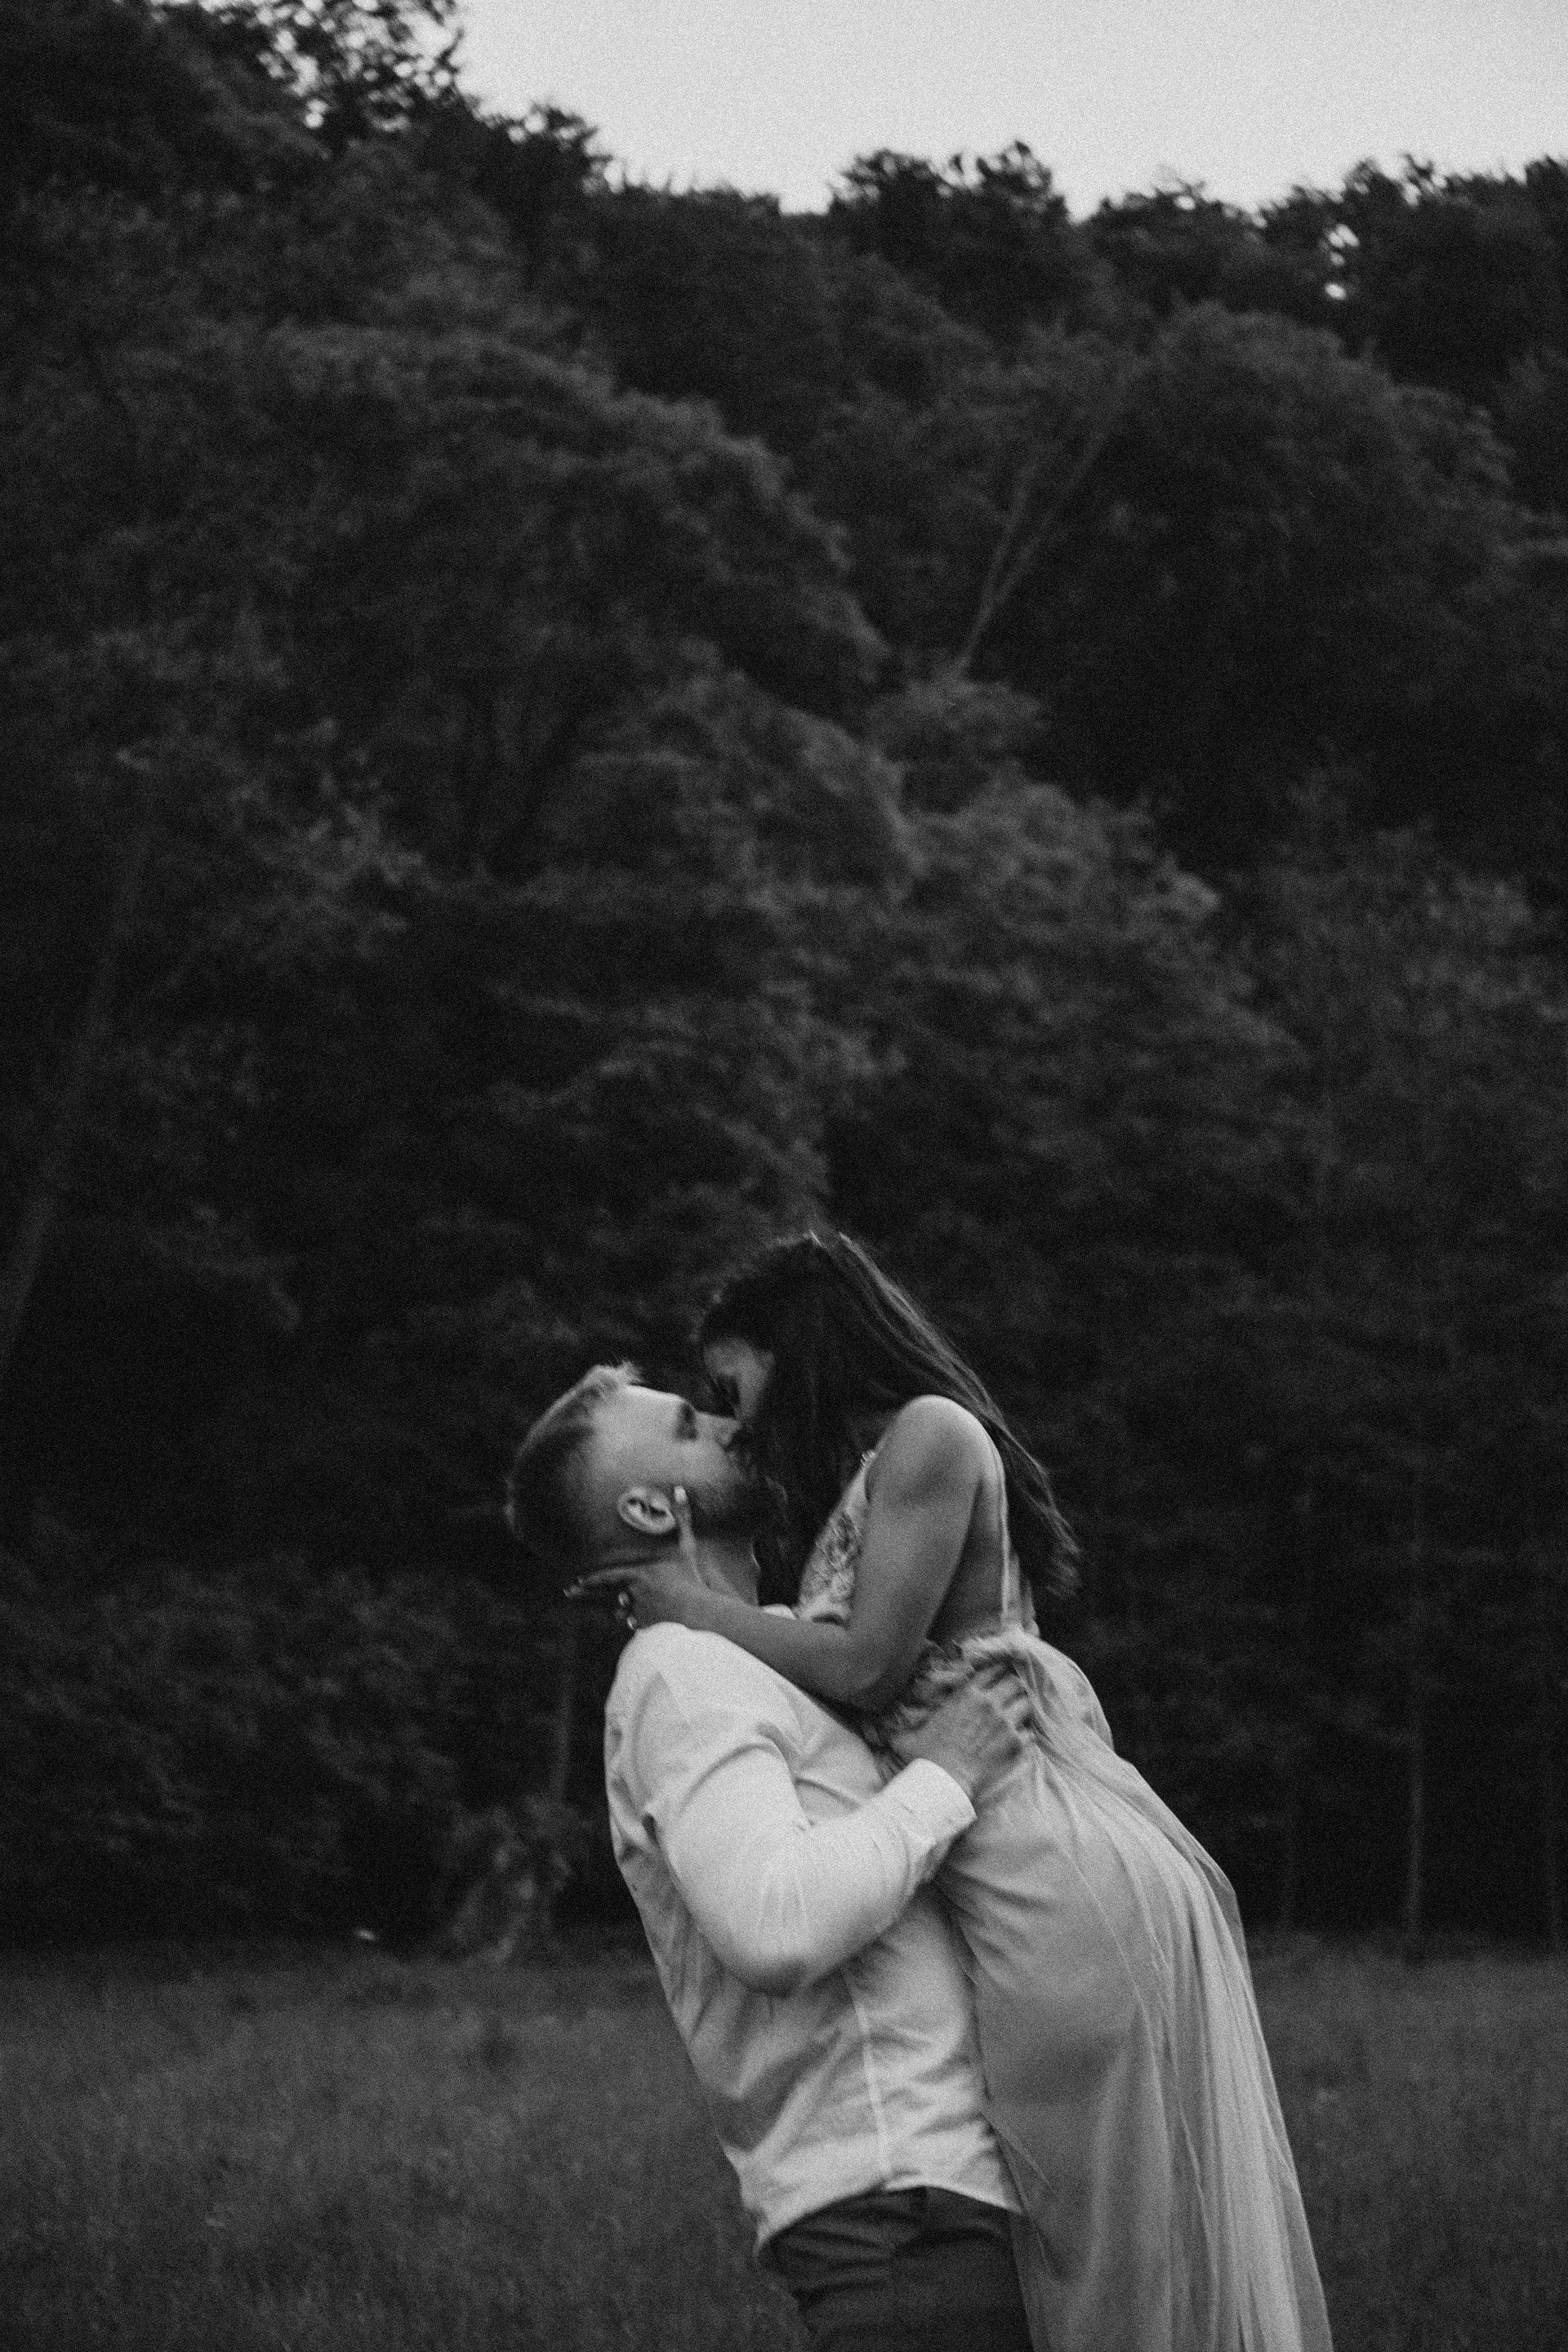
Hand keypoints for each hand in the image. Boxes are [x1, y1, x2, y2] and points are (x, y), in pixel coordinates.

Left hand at [566, 1489, 711, 1633]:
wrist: (696, 1608)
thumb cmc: (689, 1575)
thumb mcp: (686, 1544)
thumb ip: (682, 1517)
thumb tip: (680, 1490)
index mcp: (638, 1573)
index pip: (608, 1576)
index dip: (592, 1578)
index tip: (578, 1580)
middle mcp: (632, 1592)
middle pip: (605, 1594)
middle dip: (585, 1595)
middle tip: (569, 1593)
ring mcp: (638, 1609)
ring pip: (621, 1611)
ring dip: (618, 1610)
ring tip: (614, 1611)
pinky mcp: (646, 1623)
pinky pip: (635, 1623)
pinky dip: (636, 1621)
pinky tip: (635, 1622)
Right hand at [895, 1665, 1031, 1804]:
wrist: (945, 1783)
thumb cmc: (927, 1758)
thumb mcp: (909, 1735)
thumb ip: (902, 1726)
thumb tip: (881, 1730)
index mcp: (967, 1695)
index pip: (992, 1670)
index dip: (997, 1674)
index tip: (997, 1679)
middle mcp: (989, 1703)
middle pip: (1014, 1683)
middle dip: (1013, 1689)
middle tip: (1009, 1699)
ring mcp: (1005, 1722)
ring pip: (1025, 1703)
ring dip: (1021, 1710)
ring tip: (1016, 1718)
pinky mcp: (1015, 1743)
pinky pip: (1029, 1732)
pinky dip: (1024, 1735)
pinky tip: (1016, 1741)